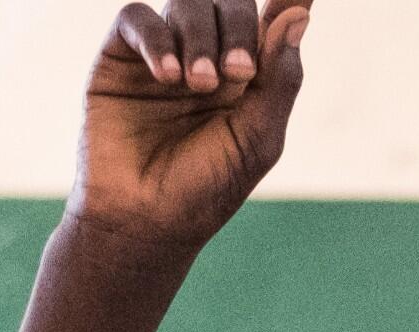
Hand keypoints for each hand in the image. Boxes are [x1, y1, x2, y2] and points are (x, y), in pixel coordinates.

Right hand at [72, 0, 313, 251]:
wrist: (141, 223)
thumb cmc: (204, 190)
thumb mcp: (257, 139)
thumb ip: (281, 78)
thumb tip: (298, 15)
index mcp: (247, 73)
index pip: (272, 19)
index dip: (288, 0)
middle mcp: (206, 54)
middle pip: (229, 2)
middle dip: (238, 29)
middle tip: (238, 74)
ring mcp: (164, 52)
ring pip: (186, 2)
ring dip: (199, 37)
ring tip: (198, 85)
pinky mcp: (119, 58)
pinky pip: (136, 17)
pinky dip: (156, 39)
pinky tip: (168, 76)